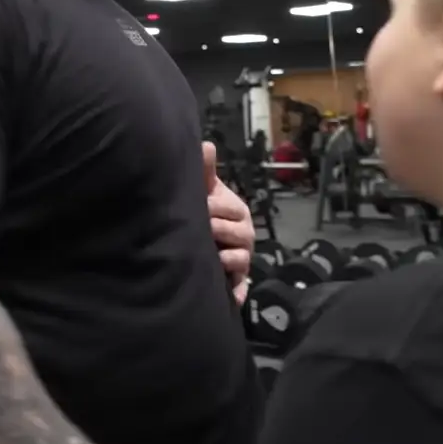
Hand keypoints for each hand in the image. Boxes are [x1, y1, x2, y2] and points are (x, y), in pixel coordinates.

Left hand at [202, 141, 253, 304]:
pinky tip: (232, 299)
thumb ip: (205, 170)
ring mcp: (242, 258)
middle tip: (197, 231)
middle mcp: (245, 236)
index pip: (229, 209)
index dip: (210, 207)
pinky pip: (240, 288)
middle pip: (236, 235)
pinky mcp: (236, 280)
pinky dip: (237, 293)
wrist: (199, 239)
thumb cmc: (205, 209)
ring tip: (208, 257)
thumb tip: (205, 144)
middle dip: (215, 231)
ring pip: (238, 260)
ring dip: (223, 260)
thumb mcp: (205, 189)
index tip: (197, 207)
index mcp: (238, 212)